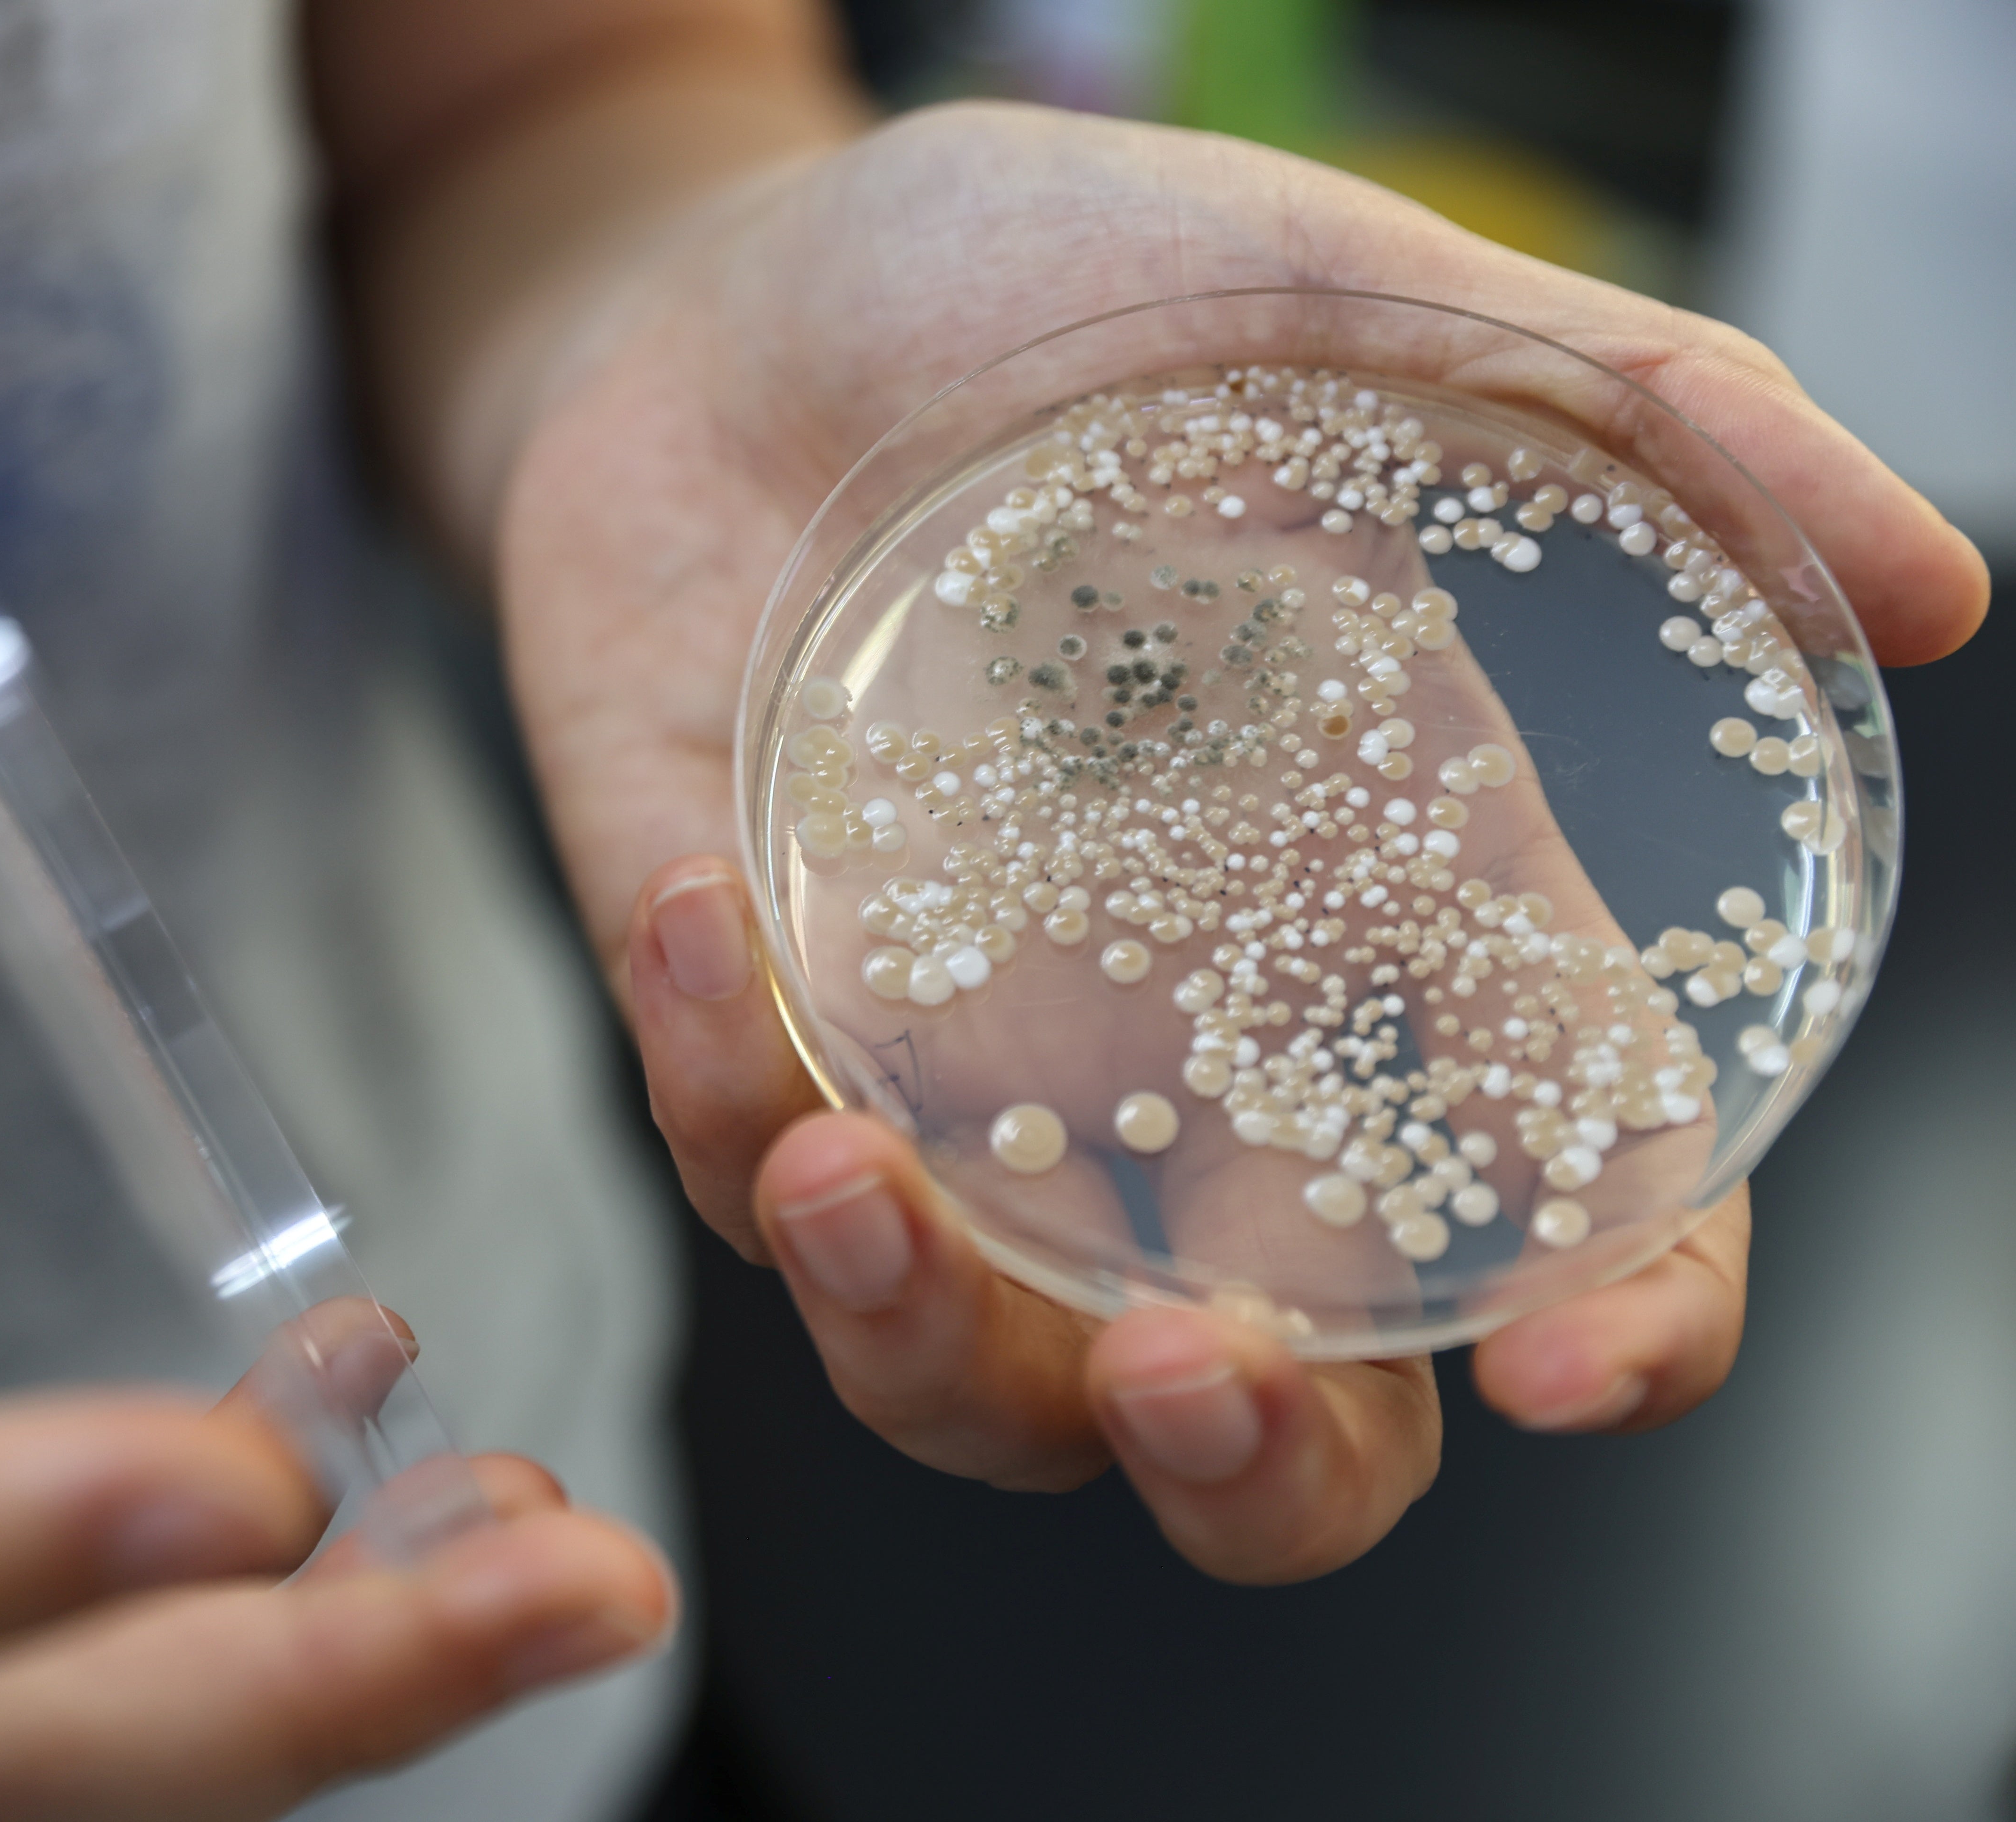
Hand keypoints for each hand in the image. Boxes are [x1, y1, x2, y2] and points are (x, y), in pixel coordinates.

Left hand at [497, 104, 1989, 1580]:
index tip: (1583, 1368)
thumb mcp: (1330, 296)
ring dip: (918, 1344)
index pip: (1564, 1199)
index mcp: (1384, 912)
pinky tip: (693, 911)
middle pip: (1287, 1408)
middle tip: (1183, 1374)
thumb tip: (1935, 584)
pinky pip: (734, 1167)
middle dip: (1255, 1467)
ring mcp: (959, 1075)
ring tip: (838, 1176)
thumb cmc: (1031, 293)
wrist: (724, 312)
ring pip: (982, 1382)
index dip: (1623, 1321)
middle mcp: (1188, 1049)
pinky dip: (707, 1084)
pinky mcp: (756, 1037)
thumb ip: (1631, 412)